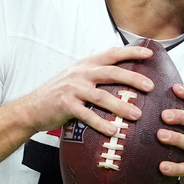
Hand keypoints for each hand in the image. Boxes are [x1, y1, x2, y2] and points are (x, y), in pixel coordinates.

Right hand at [21, 45, 153, 135]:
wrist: (33, 107)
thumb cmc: (60, 93)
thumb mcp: (77, 77)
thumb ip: (97, 74)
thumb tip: (125, 76)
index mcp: (86, 65)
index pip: (111, 54)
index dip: (131, 52)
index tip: (149, 53)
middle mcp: (81, 73)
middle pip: (111, 73)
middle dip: (133, 78)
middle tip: (150, 86)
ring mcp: (73, 89)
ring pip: (102, 96)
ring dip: (120, 106)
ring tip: (136, 115)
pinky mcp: (66, 105)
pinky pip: (87, 115)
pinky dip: (101, 123)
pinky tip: (113, 131)